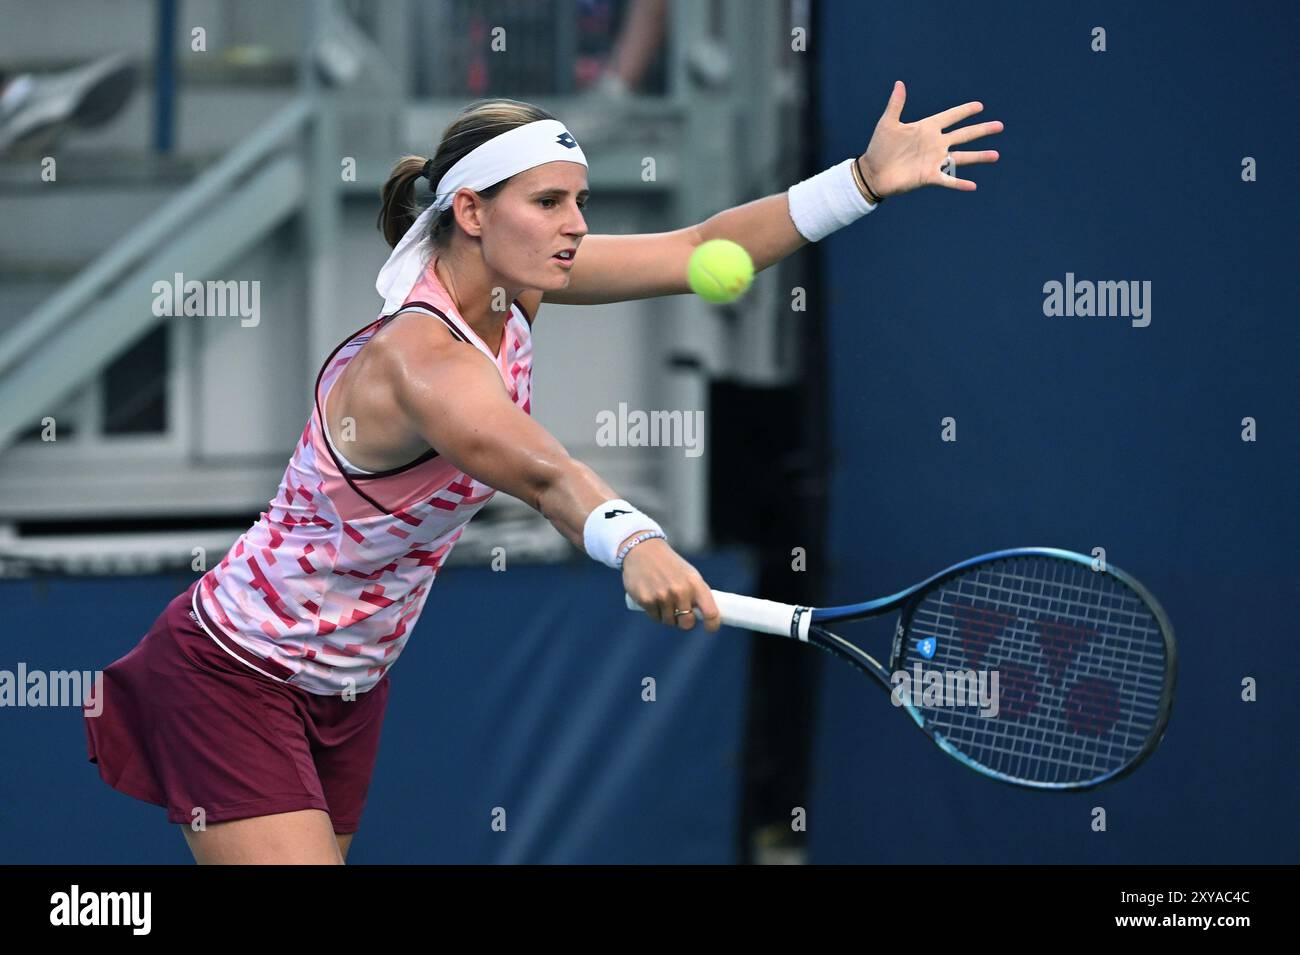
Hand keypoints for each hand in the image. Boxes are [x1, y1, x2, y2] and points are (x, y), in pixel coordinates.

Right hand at [621, 537, 721, 631]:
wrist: (643, 550)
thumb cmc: (670, 565)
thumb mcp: (689, 574)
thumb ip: (697, 594)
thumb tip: (706, 617)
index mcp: (695, 584)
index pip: (710, 612)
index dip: (712, 624)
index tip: (710, 628)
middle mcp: (680, 591)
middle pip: (687, 624)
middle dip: (685, 623)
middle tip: (680, 615)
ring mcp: (663, 596)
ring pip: (669, 622)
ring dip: (667, 616)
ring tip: (663, 599)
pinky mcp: (647, 600)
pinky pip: (655, 617)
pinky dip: (655, 612)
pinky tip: (652, 598)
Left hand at [859, 80, 1002, 198]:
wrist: (872, 173)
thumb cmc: (879, 147)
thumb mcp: (888, 124)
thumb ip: (896, 104)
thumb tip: (899, 83)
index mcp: (927, 128)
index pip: (950, 116)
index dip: (964, 111)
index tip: (980, 106)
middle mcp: (935, 143)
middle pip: (963, 135)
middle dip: (981, 130)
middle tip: (1000, 125)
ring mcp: (934, 160)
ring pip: (962, 157)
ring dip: (979, 156)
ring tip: (996, 155)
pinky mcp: (929, 176)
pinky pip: (948, 179)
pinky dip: (959, 183)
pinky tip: (973, 186)